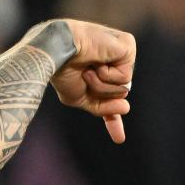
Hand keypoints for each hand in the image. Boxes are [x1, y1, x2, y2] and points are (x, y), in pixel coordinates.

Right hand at [49, 19, 134, 143]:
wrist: (57, 52)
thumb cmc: (62, 71)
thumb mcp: (79, 99)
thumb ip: (102, 108)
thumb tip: (126, 108)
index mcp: (100, 71)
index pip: (112, 98)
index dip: (113, 118)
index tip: (119, 139)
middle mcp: (112, 61)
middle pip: (120, 95)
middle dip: (102, 94)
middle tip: (85, 75)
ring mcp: (121, 52)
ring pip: (124, 88)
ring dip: (102, 84)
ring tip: (88, 69)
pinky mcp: (127, 45)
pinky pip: (125, 77)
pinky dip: (108, 76)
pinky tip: (97, 62)